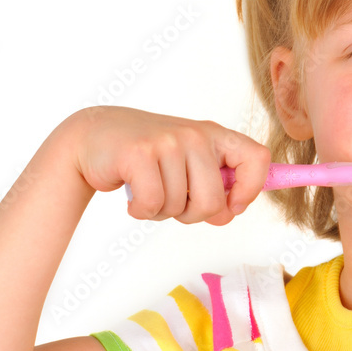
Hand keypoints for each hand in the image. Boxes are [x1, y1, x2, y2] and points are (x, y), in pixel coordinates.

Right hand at [68, 106, 270, 225]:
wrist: (93, 138)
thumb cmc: (147, 158)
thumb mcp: (187, 167)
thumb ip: (213, 189)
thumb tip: (229, 214)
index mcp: (215, 136)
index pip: (258, 158)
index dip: (251, 189)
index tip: (233, 205)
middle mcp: (196, 135)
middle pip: (215, 201)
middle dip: (193, 215)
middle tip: (174, 202)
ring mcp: (169, 141)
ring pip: (181, 206)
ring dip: (162, 212)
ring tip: (148, 190)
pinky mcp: (140, 153)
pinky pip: (153, 204)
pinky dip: (141, 211)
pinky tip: (133, 197)